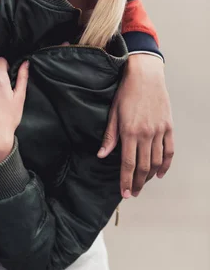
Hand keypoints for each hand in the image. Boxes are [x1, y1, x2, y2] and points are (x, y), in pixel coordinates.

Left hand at [97, 54, 173, 198]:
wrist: (145, 76)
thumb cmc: (126, 92)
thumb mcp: (113, 112)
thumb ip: (109, 136)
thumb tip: (101, 155)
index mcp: (129, 131)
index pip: (128, 163)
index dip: (126, 181)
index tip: (125, 193)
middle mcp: (146, 134)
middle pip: (143, 166)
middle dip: (137, 183)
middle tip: (133, 193)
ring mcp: (159, 131)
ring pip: (157, 161)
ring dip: (150, 176)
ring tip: (143, 183)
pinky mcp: (168, 127)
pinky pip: (169, 151)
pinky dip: (166, 164)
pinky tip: (160, 173)